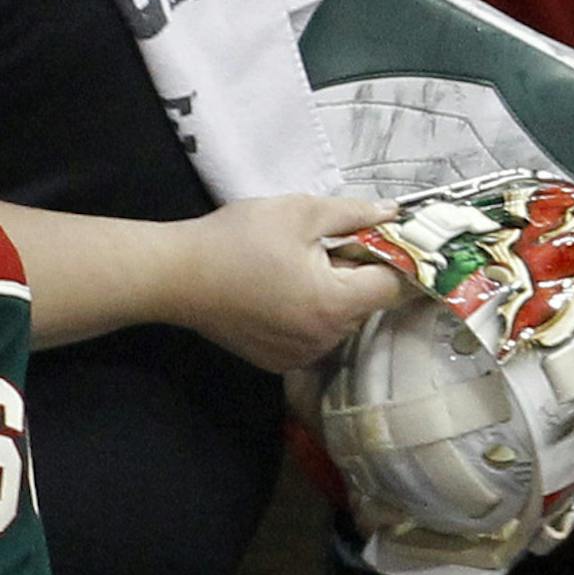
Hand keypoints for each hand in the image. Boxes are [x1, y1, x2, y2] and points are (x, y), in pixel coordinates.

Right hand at [160, 193, 403, 370]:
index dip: (397, 260)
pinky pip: (315, 336)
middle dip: (358, 274)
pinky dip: (310, 315)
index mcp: (334, 304)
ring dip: (334, 295)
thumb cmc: (237, 239)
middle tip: (328, 246)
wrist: (176, 276)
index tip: (384, 241)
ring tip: (299, 267)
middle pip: (367, 304)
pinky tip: (281, 291)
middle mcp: (324, 339)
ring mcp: (301, 356)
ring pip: (342, 321)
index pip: (393, 287)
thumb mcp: (300, 212)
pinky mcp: (280, 362)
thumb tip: (395, 213)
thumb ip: (354, 214)